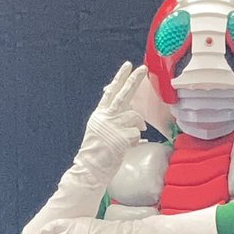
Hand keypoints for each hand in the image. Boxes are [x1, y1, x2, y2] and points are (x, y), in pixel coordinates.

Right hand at [77, 61, 147, 177]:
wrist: (91, 168)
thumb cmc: (99, 152)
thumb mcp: (102, 130)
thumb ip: (114, 119)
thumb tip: (132, 113)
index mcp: (100, 114)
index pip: (111, 91)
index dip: (120, 78)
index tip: (128, 66)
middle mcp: (105, 116)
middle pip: (123, 94)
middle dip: (134, 80)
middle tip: (143, 68)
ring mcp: (113, 126)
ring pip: (135, 116)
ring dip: (138, 126)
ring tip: (129, 137)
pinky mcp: (121, 137)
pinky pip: (137, 134)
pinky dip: (136, 140)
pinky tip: (127, 146)